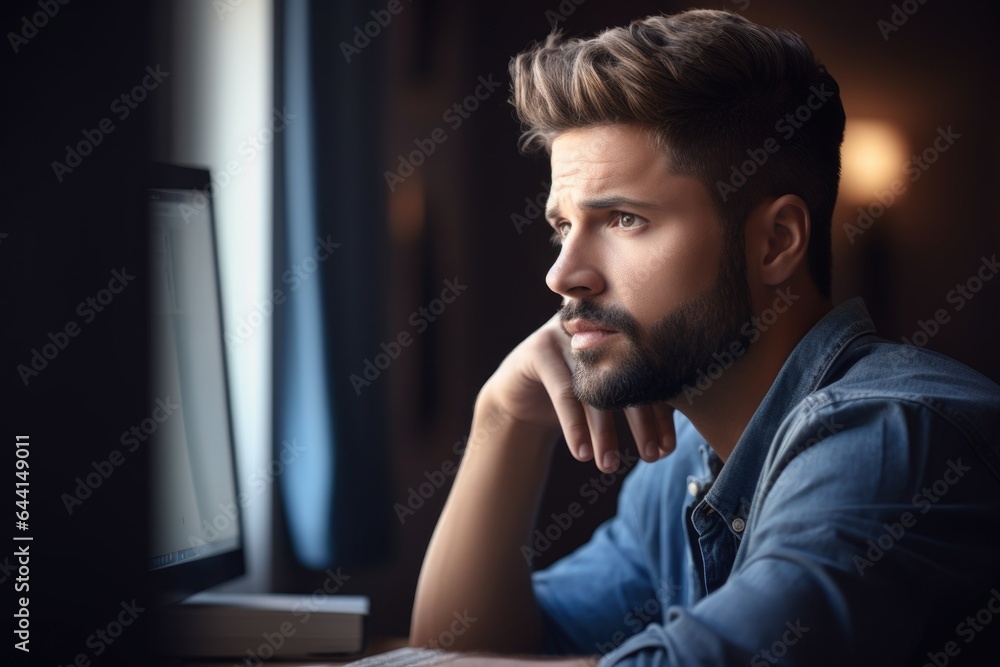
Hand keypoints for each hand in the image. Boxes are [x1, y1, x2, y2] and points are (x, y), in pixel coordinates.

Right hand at [480, 313, 675, 471]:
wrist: (521, 394)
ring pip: (594, 387)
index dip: (662, 413)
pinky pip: (563, 392)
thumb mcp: (606, 396)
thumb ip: (636, 402)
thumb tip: (669, 445)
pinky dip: (575, 427)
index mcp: (622, 332)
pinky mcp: (539, 349)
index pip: (650, 373)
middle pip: (627, 376)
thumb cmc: (575, 397)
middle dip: (642, 422)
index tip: (668, 449)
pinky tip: (582, 454)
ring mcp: (566, 334)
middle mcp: (597, 326)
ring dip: (605, 432)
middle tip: (651, 457)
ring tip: (609, 466)